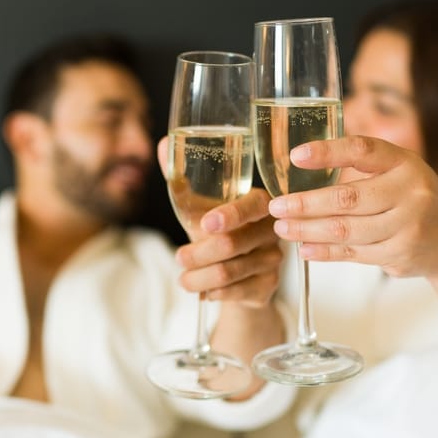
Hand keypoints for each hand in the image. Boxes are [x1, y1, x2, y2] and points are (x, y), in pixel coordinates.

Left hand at [157, 138, 282, 306]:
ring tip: (182, 279)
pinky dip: (213, 293)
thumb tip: (163, 144)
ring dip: (199, 278)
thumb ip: (181, 177)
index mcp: (260, 202)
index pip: (250, 206)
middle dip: (199, 253)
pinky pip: (237, 292)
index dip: (230, 215)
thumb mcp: (198, 205)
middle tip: (178, 258)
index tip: (205, 224)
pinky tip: (202, 292)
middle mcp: (273, 229)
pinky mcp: (269, 286)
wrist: (239, 270)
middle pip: (232, 244)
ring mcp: (274, 259)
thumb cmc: (216, 229)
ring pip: (230, 272)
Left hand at [267, 135, 437, 278]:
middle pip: (347, 198)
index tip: (296, 156)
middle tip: (276, 206)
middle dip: (305, 204)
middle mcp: (410, 192)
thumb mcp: (400, 172)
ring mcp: (407, 226)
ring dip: (308, 230)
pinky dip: (324, 252)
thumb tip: (301, 166)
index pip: (362, 151)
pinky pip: (353, 254)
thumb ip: (364, 167)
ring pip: (346, 230)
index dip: (328, 152)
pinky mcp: (401, 255)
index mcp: (405, 163)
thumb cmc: (414, 199)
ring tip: (282, 227)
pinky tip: (304, 247)